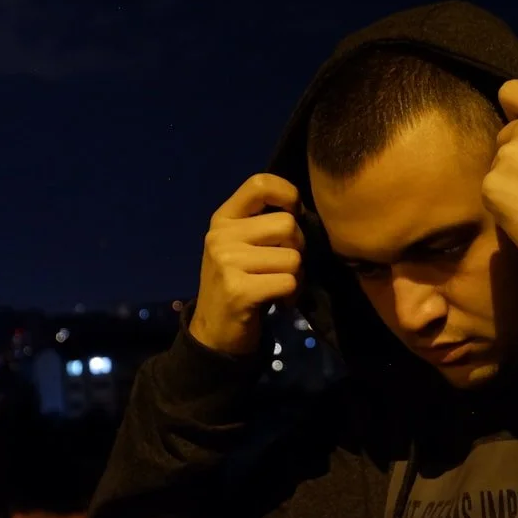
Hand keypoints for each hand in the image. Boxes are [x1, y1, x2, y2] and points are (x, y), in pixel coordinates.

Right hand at [189, 173, 304, 354]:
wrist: (214, 334)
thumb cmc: (238, 283)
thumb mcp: (241, 246)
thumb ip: (263, 223)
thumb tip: (303, 209)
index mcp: (223, 218)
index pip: (260, 183)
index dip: (288, 194)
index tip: (294, 214)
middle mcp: (221, 236)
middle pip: (287, 224)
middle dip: (298, 248)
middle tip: (285, 267)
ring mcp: (227, 262)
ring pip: (293, 257)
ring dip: (296, 276)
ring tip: (279, 286)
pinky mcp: (238, 290)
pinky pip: (289, 282)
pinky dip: (292, 295)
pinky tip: (278, 302)